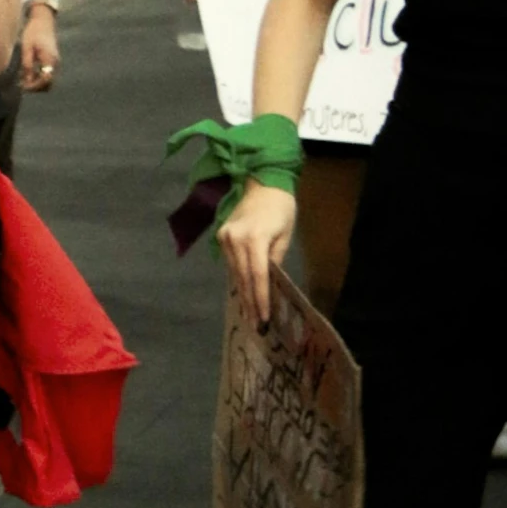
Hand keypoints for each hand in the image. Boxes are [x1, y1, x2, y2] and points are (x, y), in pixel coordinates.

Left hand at [19, 1, 59, 91]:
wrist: (43, 20)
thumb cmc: (33, 32)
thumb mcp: (26, 48)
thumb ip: (27, 64)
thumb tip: (26, 80)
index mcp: (49, 59)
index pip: (46, 80)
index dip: (35, 86)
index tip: (23, 86)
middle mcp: (55, 62)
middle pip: (49, 83)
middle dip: (35, 87)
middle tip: (21, 84)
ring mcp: (55, 62)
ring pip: (48, 80)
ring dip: (36, 83)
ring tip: (22, 79)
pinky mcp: (52, 61)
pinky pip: (46, 74)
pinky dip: (38, 77)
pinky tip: (26, 73)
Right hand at [219, 178, 296, 329]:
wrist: (263, 182)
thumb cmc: (281, 208)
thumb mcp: (285, 236)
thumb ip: (275, 260)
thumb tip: (269, 285)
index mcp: (254, 238)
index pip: (257, 275)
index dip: (260, 298)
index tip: (264, 318)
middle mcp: (235, 239)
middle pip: (243, 277)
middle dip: (250, 302)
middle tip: (256, 324)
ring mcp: (225, 237)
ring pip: (235, 272)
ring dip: (242, 294)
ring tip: (249, 315)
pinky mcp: (221, 236)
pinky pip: (231, 263)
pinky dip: (238, 279)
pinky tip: (242, 294)